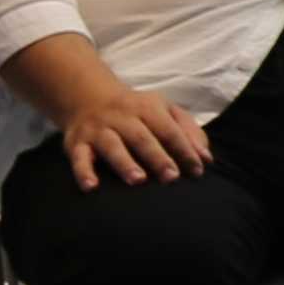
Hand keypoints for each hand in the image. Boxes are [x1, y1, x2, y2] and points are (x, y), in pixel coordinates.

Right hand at [55, 86, 217, 188]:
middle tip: (171, 178)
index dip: (184, 150)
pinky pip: (78, 158)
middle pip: (142, 138)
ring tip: (138, 180)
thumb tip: (206, 159)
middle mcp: (122, 118)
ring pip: (112, 146)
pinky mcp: (77, 143)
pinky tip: (91, 187)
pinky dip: (83, 172)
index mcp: (148, 109)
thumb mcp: (165, 111)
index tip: (197, 170)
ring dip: (124, 163)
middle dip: (157, 157)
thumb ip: (188, 132)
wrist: (88, 97)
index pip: (170, 130)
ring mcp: (99, 130)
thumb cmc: (137, 111)